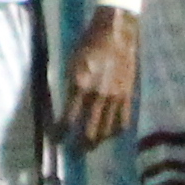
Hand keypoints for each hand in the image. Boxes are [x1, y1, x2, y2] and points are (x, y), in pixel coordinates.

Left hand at [59, 7, 139, 149]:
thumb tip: (64, 107)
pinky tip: (109, 134)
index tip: (55, 140)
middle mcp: (97, 96)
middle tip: (74, 152)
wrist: (116, 32)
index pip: (66, 120)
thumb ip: (69, 87)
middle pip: (88, 133)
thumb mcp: (71, 63)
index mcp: (79, 86)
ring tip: (91, 145)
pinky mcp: (128, 95)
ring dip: (97, 141)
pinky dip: (115, 131)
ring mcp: (115, 97)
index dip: (59, 134)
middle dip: (79, 146)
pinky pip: (123, 122)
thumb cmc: (88, 43)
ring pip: (106, 131)